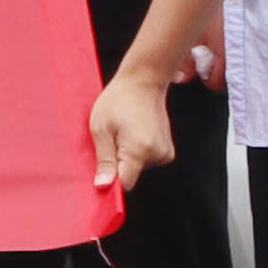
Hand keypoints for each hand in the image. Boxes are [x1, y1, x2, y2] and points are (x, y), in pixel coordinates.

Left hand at [89, 64, 178, 191]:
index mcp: (140, 150)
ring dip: (127, 156)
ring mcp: (165, 153)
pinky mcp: (167, 151)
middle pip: (131, 175)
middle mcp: (158, 154)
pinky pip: (146, 161)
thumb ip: (104, 159)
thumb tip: (103, 186)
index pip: (125, 183)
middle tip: (112, 138)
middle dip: (117, 162)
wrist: (143, 82)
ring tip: (123, 132)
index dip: (111, 181)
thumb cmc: (119, 100)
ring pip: (138, 168)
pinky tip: (134, 133)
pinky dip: (136, 152)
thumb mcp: (100, 128)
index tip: (101, 173)